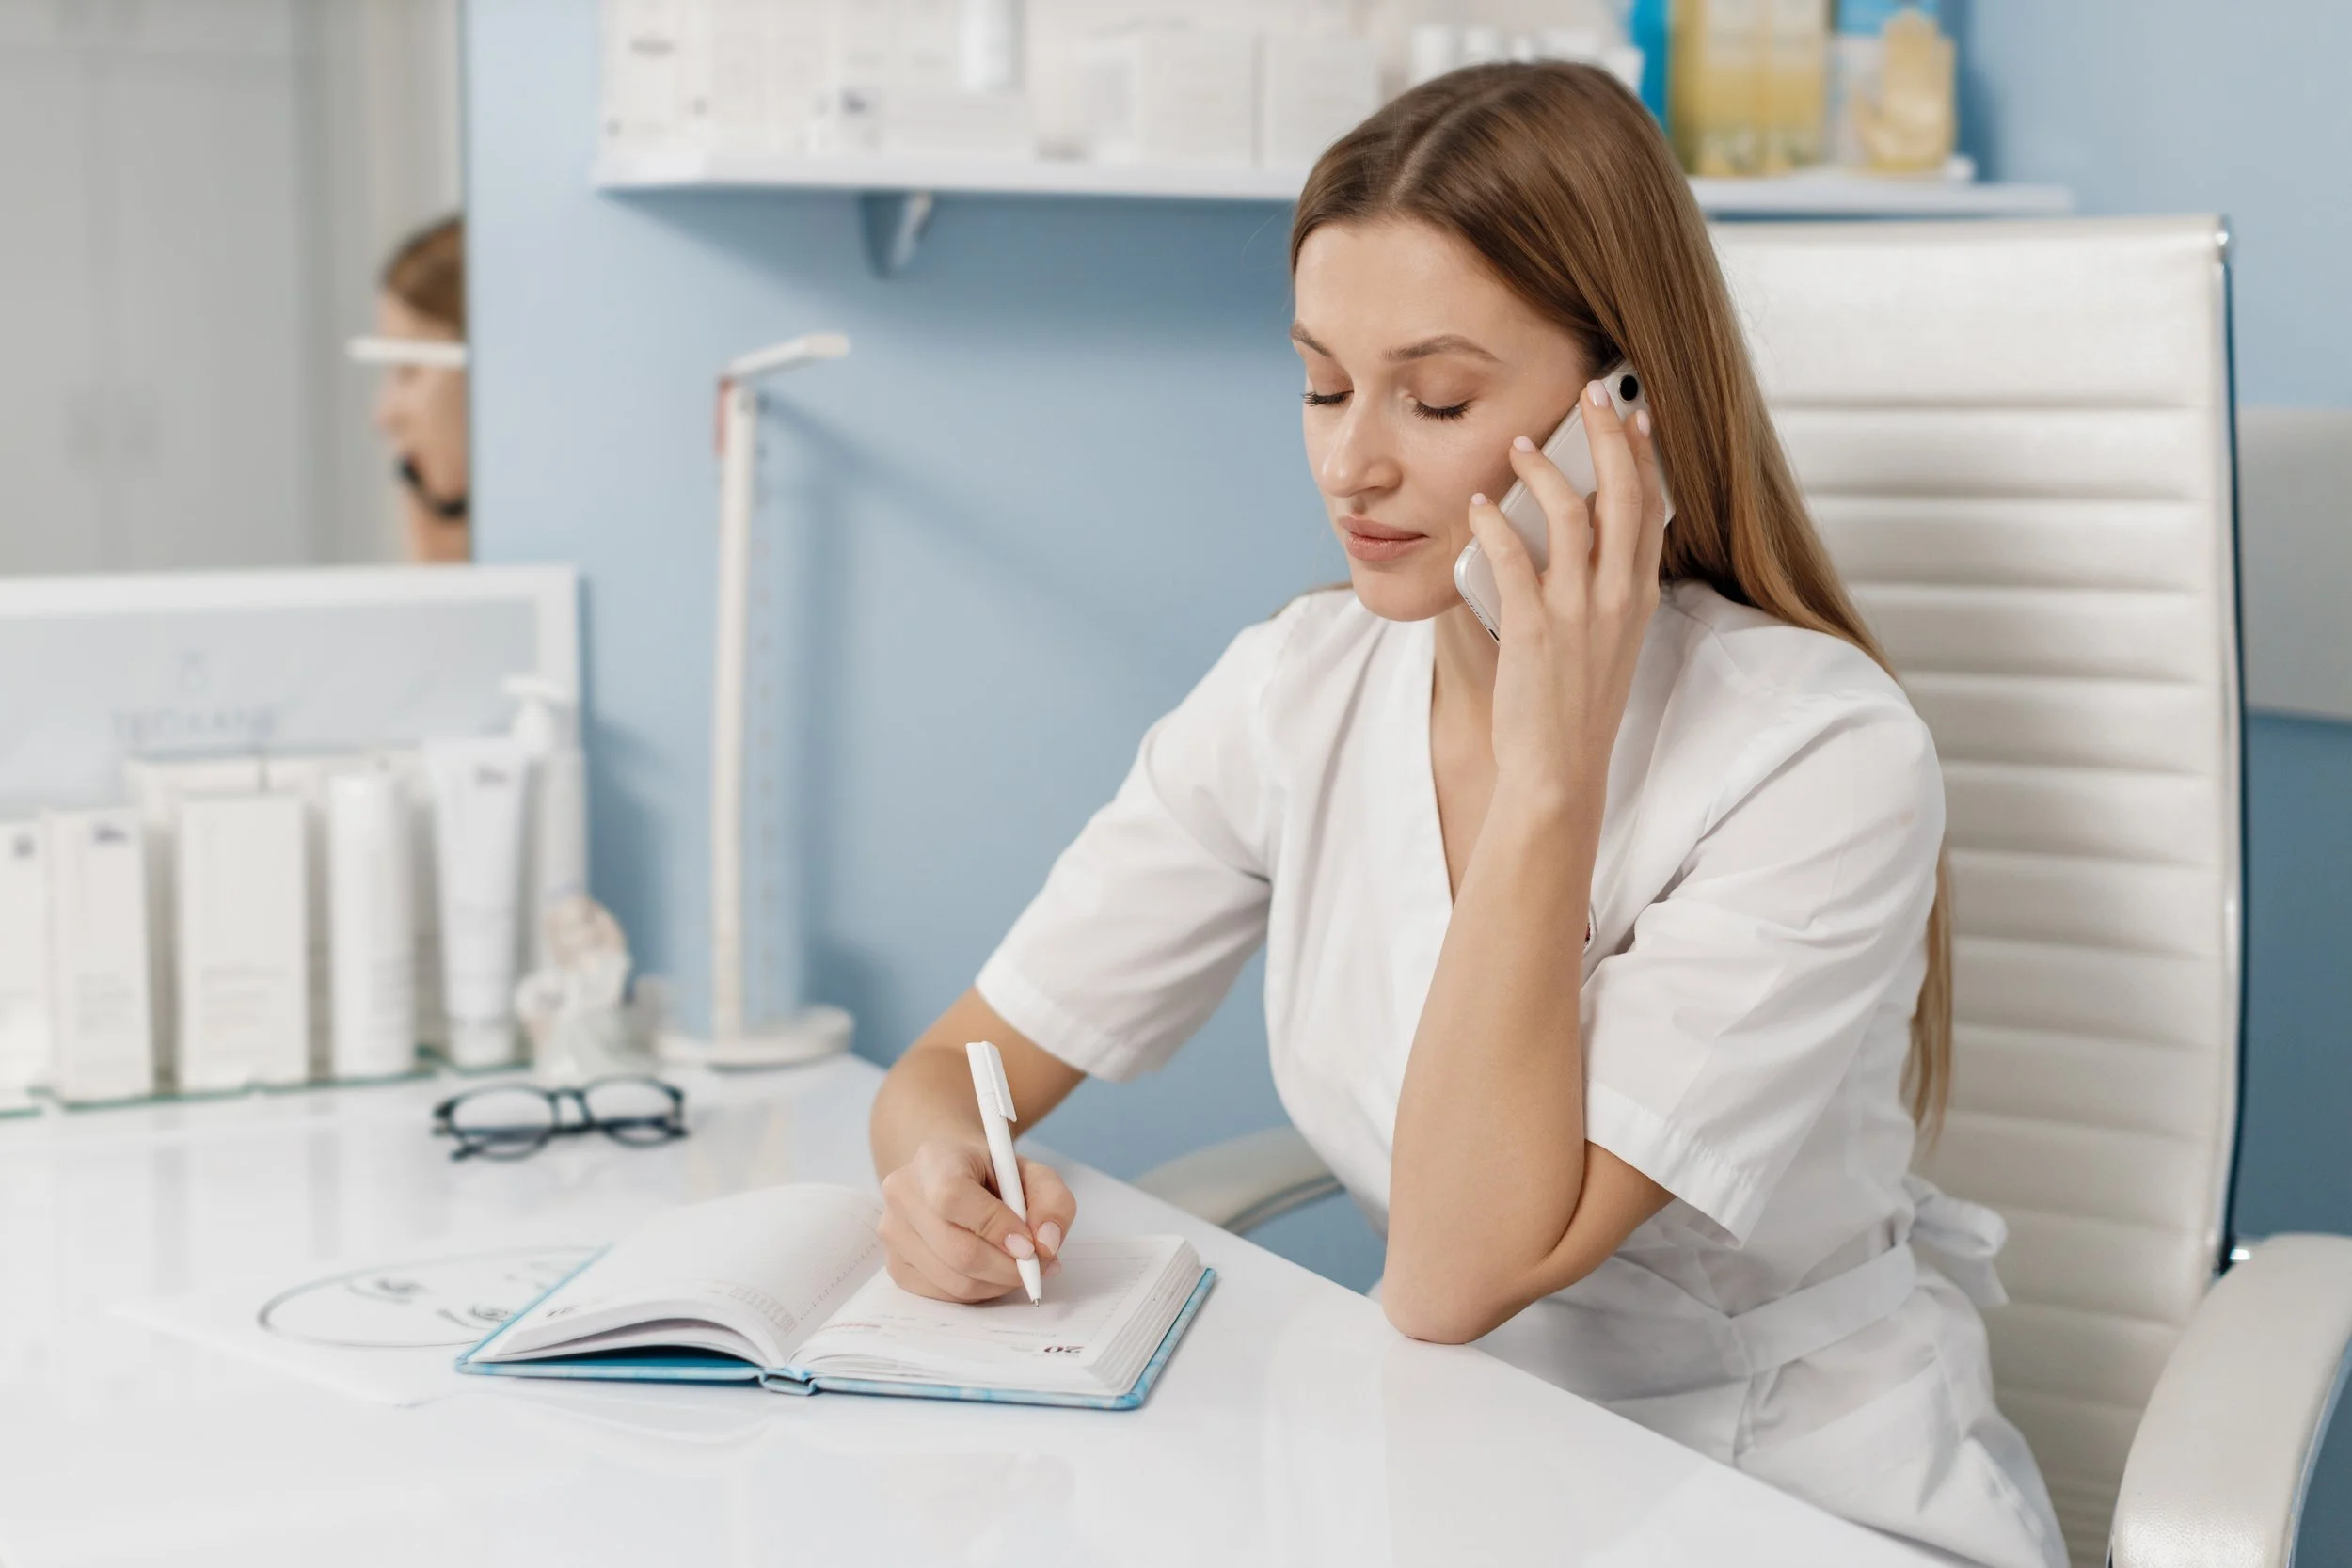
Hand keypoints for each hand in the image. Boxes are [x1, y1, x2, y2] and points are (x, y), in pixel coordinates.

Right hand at [877, 1138, 1076, 1302]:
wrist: (951, 1175)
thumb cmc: (991, 1175)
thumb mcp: (1032, 1174)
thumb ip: (1053, 1202)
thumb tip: (1046, 1244)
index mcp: (934, 1160)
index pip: (954, 1198)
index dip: (996, 1228)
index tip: (1029, 1244)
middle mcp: (903, 1194)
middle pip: (957, 1250)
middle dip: (1008, 1268)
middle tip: (1037, 1266)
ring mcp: (893, 1232)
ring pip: (954, 1280)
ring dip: (998, 1283)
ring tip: (1019, 1268)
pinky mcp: (896, 1265)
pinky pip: (943, 1295)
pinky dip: (979, 1291)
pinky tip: (992, 1273)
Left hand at [1463, 379, 1668, 813]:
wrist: (1560, 773)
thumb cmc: (1575, 708)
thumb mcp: (1607, 643)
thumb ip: (1601, 590)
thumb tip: (1577, 537)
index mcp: (1638, 598)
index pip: (1651, 510)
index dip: (1644, 457)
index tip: (1634, 415)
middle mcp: (1617, 598)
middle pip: (1622, 496)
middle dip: (1607, 436)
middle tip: (1589, 392)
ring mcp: (1579, 613)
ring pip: (1571, 516)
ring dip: (1543, 470)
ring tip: (1517, 444)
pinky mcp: (1535, 629)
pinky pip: (1513, 559)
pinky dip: (1493, 524)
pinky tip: (1477, 505)